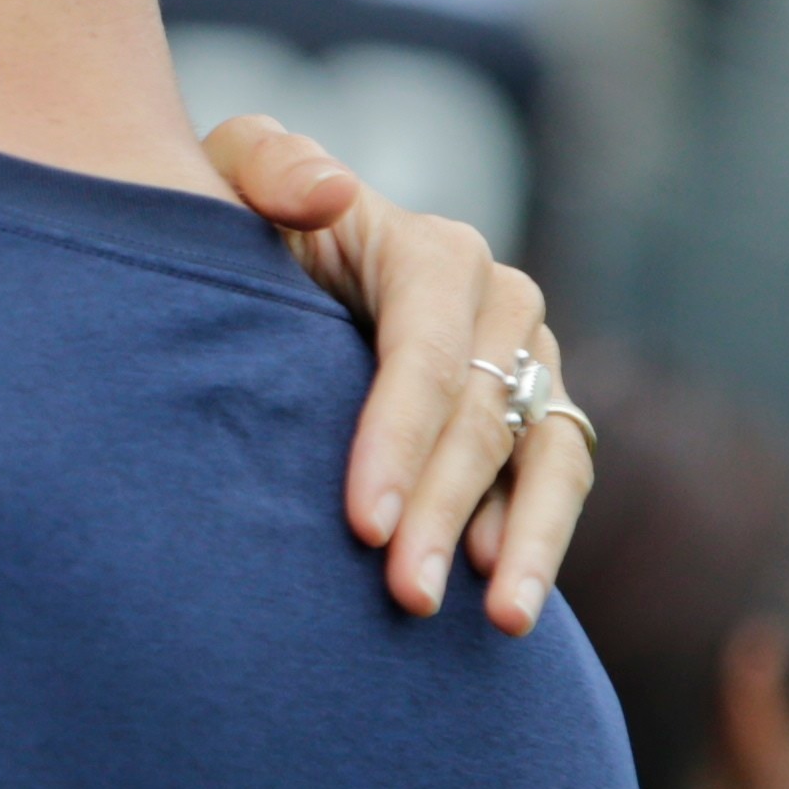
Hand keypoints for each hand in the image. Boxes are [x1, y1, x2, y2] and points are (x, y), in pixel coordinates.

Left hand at [201, 117, 586, 634]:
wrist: (281, 259)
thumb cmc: (243, 223)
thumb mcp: (234, 175)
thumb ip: (269, 169)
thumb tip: (330, 193)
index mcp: (431, 250)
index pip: (426, 354)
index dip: (396, 439)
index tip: (358, 524)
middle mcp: (499, 302)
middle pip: (483, 418)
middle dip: (443, 510)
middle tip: (403, 596)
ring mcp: (530, 361)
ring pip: (543, 456)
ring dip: (523, 543)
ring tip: (496, 620)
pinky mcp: (538, 412)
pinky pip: (555, 479)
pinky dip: (538, 537)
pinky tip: (506, 601)